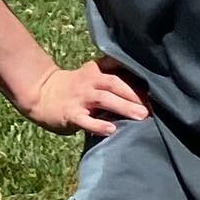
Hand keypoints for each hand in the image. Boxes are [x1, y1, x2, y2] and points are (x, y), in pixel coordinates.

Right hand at [19, 57, 149, 136]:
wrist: (41, 94)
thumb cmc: (76, 89)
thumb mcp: (93, 77)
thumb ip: (114, 81)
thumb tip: (146, 93)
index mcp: (97, 71)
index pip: (120, 69)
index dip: (138, 76)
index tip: (158, 85)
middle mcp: (89, 81)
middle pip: (115, 83)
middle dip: (135, 93)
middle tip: (153, 106)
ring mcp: (79, 97)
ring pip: (103, 99)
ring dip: (124, 106)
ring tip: (141, 116)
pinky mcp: (70, 113)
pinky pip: (85, 119)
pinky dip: (98, 125)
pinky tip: (112, 130)